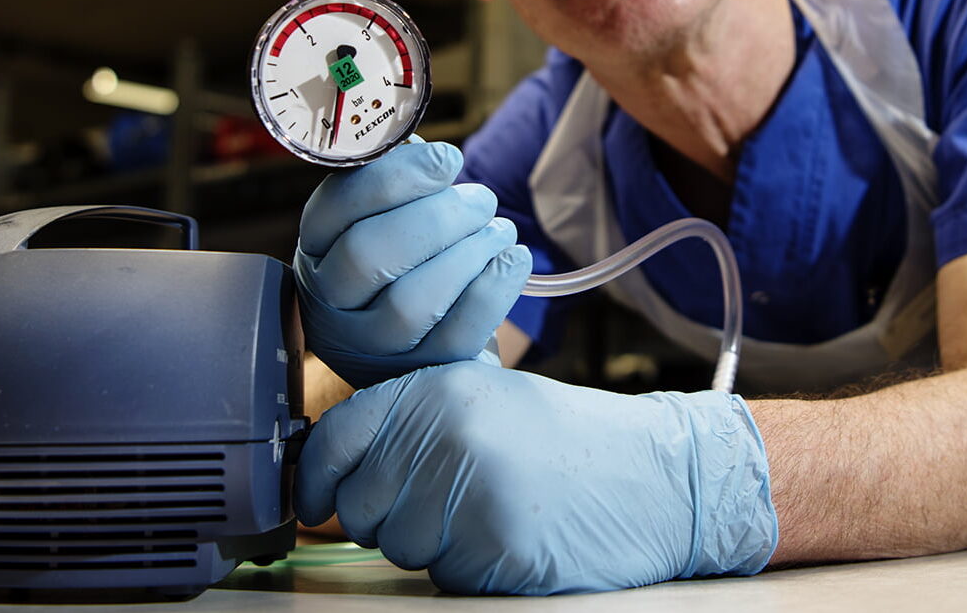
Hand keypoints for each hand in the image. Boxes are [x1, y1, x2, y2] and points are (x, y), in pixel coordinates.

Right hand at [294, 140, 529, 388]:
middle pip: (369, 255)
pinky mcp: (417, 372)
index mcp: (319, 245)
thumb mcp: (385, 215)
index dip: (396, 178)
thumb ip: (401, 181)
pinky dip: (491, 291)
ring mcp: (369, 344)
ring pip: (410, 303)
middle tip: (482, 200)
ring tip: (499, 230)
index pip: (338, 207)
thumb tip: (436, 158)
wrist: (415, 336)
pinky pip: (456, 337)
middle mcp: (331, 299)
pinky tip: (512, 261)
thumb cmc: (404, 256)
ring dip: (467, 255)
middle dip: (438, 219)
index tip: (449, 159)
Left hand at [295, 362, 777, 594]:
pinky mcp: (491, 548)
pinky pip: (439, 575)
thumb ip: (411, 421)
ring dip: (427, 545)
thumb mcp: (485, 401)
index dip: (312, 476)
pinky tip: (505, 537)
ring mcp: (467, 493)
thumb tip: (328, 462)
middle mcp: (444, 436)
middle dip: (383, 517)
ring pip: (395, 546)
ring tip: (484, 513)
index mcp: (438, 390)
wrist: (655, 478)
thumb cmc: (567, 443)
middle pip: (357, 504)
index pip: (336, 438)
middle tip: (439, 503)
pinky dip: (463, 567)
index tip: (312, 498)